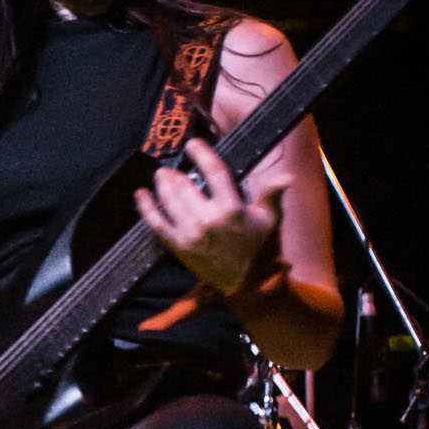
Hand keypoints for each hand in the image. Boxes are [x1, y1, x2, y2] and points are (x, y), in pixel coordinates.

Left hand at [134, 139, 290, 296]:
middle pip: (185, 187)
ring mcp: (190, 234)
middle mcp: (208, 220)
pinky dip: (146, 207)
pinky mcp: (178, 247)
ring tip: (160, 175)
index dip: (202, 154)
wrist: (250, 284)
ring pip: (169, 202)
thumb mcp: (271, 218)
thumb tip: (288, 176)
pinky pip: (155, 224)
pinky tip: (140, 194)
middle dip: (176, 174)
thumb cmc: (262, 247)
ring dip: (162, 185)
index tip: (193, 144)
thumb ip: (273, 194)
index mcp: (232, 209)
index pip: (214, 173)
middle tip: (172, 168)